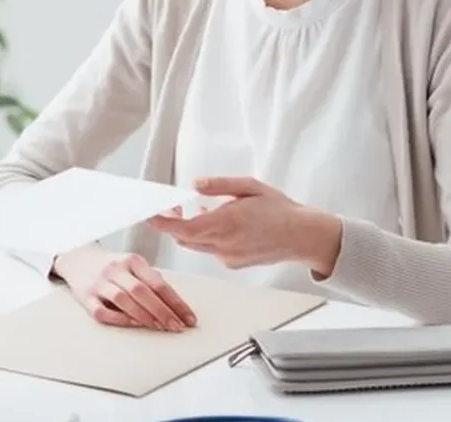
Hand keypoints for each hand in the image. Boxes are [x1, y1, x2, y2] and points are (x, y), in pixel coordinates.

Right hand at [52, 245, 196, 331]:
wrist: (77, 259)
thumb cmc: (112, 266)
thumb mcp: (133, 265)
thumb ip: (151, 280)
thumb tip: (176, 306)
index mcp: (132, 260)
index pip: (158, 283)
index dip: (176, 302)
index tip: (188, 318)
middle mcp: (115, 269)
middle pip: (141, 291)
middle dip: (162, 311)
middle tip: (176, 327)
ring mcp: (99, 283)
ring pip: (123, 300)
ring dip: (143, 316)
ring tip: (159, 327)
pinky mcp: (85, 296)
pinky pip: (102, 311)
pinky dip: (118, 319)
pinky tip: (132, 324)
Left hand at [148, 177, 341, 275]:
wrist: (302, 236)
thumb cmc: (279, 209)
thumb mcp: (250, 187)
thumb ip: (219, 186)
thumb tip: (193, 185)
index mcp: (227, 223)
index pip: (183, 228)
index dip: (162, 223)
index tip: (148, 215)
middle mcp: (224, 244)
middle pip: (184, 238)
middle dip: (174, 223)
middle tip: (175, 205)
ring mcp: (228, 257)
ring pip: (196, 245)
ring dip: (191, 229)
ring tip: (200, 210)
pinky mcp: (233, 264)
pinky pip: (211, 250)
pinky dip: (208, 237)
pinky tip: (223, 225)